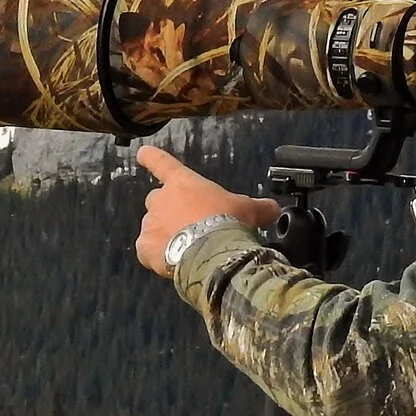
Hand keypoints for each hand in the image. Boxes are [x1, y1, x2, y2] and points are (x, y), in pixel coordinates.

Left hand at [134, 145, 279, 275]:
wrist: (212, 252)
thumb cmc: (228, 222)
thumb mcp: (249, 210)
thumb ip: (259, 207)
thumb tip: (274, 209)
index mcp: (183, 183)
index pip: (163, 163)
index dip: (152, 158)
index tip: (142, 152)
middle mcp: (162, 198)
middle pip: (158, 200)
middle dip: (169, 210)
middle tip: (189, 226)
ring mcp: (150, 223)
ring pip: (153, 226)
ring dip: (165, 234)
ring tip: (186, 248)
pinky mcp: (144, 246)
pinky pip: (146, 249)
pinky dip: (155, 255)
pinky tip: (171, 262)